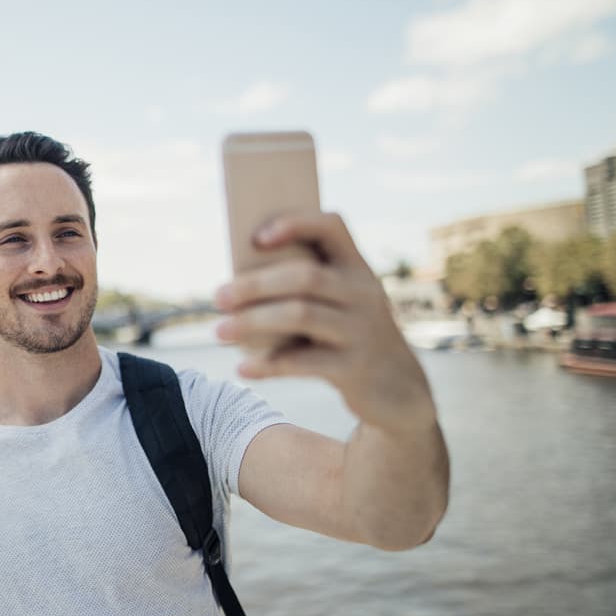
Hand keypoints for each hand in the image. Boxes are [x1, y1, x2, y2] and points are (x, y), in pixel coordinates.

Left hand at [214, 212, 435, 435]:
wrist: (397, 391)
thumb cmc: (349, 338)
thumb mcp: (341, 305)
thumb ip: (306, 289)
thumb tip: (237, 286)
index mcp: (357, 268)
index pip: (332, 226)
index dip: (295, 224)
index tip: (257, 238)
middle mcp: (364, 293)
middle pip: (304, 276)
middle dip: (254, 285)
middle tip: (218, 297)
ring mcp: (362, 331)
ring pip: (300, 315)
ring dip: (252, 322)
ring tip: (219, 331)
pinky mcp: (354, 368)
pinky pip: (303, 363)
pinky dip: (268, 365)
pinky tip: (243, 368)